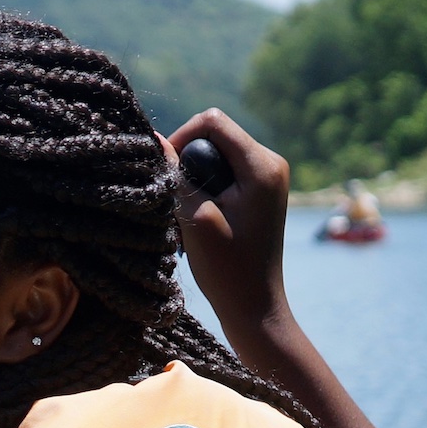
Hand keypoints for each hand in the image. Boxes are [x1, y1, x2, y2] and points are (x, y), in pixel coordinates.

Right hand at [166, 110, 291, 335]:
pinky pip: (224, 170)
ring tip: (191, 213)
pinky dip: (206, 187)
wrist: (254, 305)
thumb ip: (176, 176)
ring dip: (195, 177)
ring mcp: (268, 177)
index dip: (182, 138)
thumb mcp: (195, 218)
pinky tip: (202, 218)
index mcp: (263, 166)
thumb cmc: (228, 269)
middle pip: (214, 135)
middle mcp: (271, 163)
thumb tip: (155, 139)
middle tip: (179, 200)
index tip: (167, 172)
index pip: (212, 122)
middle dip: (189, 161)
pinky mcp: (260, 190)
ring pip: (216, 154)